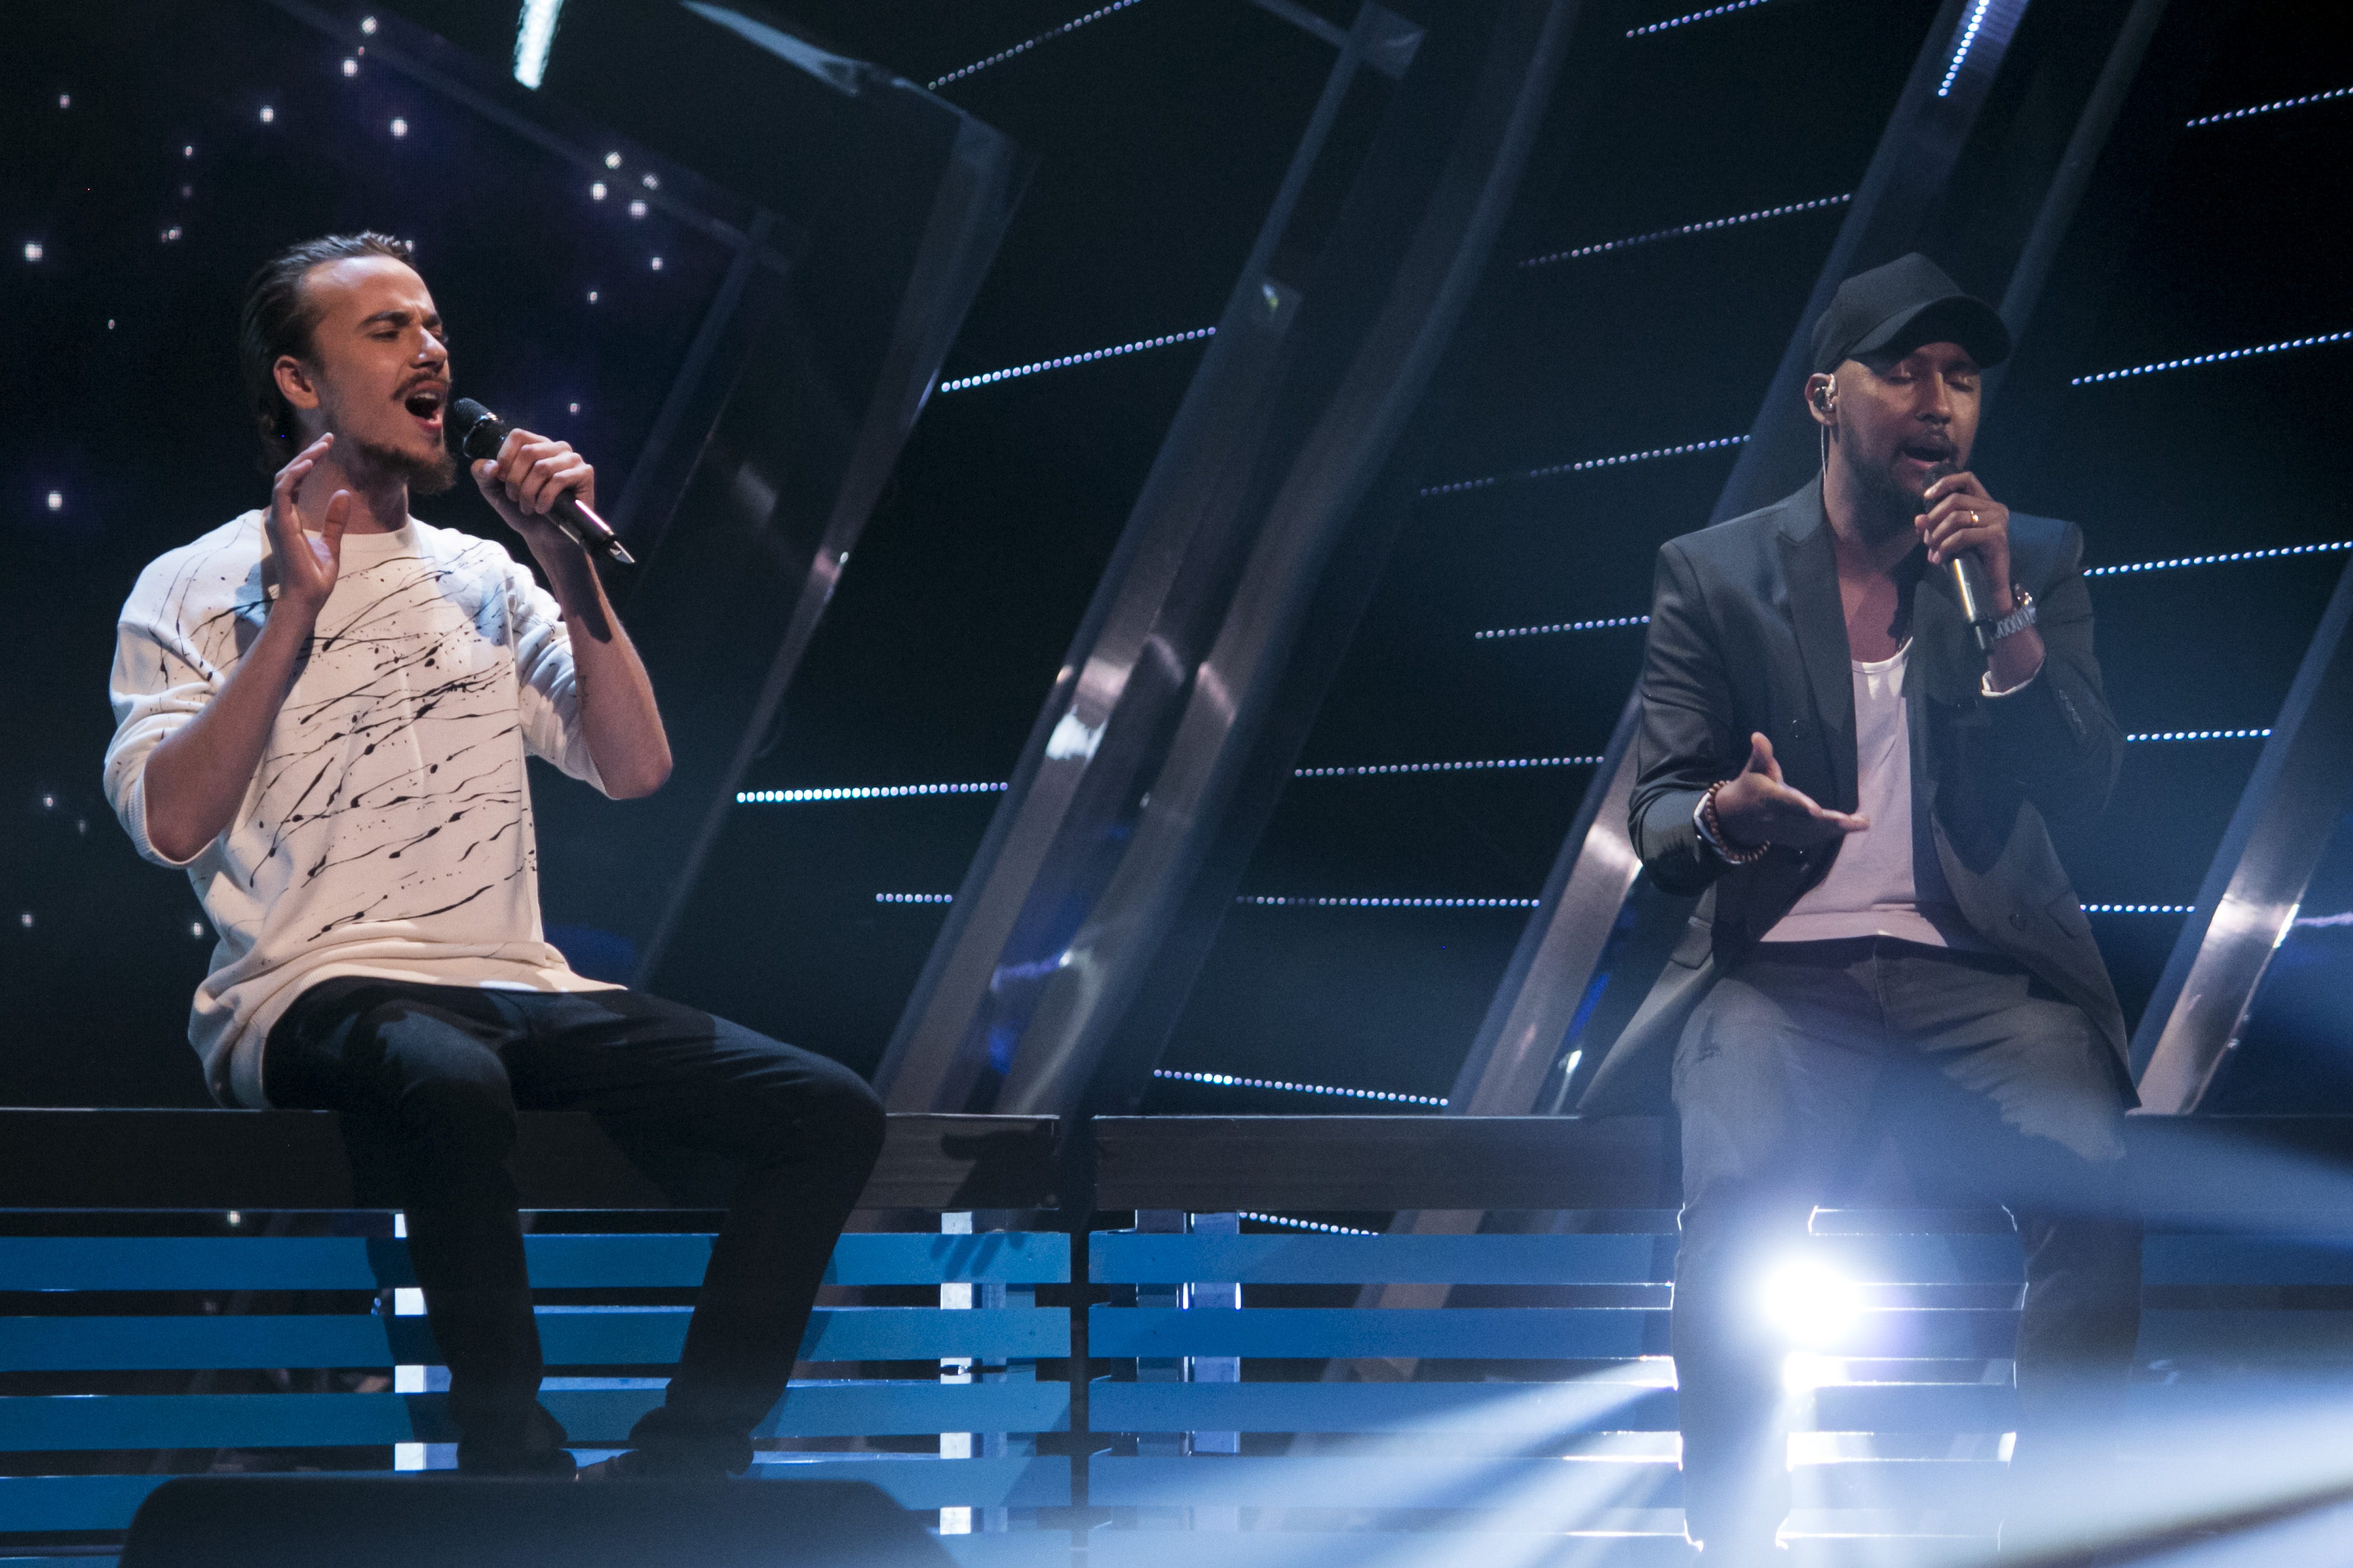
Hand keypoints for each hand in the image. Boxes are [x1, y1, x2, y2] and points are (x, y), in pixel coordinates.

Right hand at [265, 433, 350, 620]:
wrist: (307, 599)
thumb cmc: (315, 578)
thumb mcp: (332, 543)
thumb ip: (335, 520)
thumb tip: (342, 494)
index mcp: (289, 518)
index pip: (295, 482)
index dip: (309, 461)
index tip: (328, 446)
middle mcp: (279, 516)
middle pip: (289, 475)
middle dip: (308, 454)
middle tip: (328, 439)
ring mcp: (278, 519)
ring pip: (284, 479)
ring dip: (303, 460)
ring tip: (322, 447)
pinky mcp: (281, 525)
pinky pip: (283, 492)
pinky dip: (294, 476)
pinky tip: (310, 463)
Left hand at [471, 427, 594, 554]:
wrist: (545, 536)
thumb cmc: (523, 511)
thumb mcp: (495, 492)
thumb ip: (483, 475)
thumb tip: (491, 465)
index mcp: (536, 445)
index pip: (518, 436)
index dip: (505, 458)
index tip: (502, 480)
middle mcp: (556, 447)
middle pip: (528, 451)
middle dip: (515, 480)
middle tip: (515, 499)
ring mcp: (572, 459)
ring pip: (542, 467)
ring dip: (529, 492)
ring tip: (529, 507)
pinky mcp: (585, 473)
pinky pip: (559, 479)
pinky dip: (545, 498)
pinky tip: (543, 509)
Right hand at [1712, 732, 1869, 849]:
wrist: (1736, 819)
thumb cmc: (1749, 788)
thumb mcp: (1753, 769)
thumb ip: (1761, 754)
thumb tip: (1758, 735)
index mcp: (1769, 799)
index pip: (1785, 802)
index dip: (1800, 806)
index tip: (1815, 810)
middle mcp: (1779, 818)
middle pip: (1806, 822)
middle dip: (1830, 822)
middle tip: (1853, 820)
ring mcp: (1786, 831)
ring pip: (1814, 832)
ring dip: (1838, 829)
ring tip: (1862, 821)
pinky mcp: (1792, 838)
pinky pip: (1815, 838)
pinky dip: (1833, 833)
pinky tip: (1853, 826)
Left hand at [1917, 470, 2012, 604]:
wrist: (1988, 587)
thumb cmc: (1969, 561)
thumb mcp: (1948, 539)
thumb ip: (1934, 526)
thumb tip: (1918, 519)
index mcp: (1986, 503)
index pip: (1967, 479)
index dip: (1945, 482)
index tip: (1926, 496)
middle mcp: (1996, 508)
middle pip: (1955, 500)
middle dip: (1933, 519)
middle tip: (1925, 540)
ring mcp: (1998, 521)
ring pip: (1956, 518)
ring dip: (1936, 536)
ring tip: (1931, 552)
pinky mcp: (1996, 536)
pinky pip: (1962, 535)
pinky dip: (1945, 546)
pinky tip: (1939, 558)